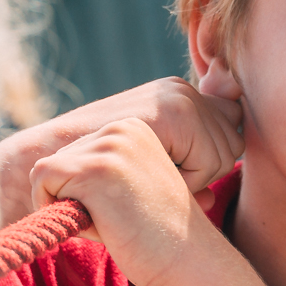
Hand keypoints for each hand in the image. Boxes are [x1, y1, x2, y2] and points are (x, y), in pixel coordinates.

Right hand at [0, 78, 244, 223]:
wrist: (52, 170)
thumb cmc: (96, 183)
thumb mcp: (146, 171)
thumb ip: (183, 172)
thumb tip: (217, 197)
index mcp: (178, 96)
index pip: (230, 135)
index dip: (206, 167)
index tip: (171, 176)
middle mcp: (180, 89)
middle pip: (233, 144)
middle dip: (205, 173)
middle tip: (155, 178)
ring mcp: (177, 96)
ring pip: (224, 155)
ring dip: (193, 178)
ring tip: (147, 175)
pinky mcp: (172, 112)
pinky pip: (209, 161)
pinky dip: (187, 179)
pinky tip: (149, 175)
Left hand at [29, 118, 227, 285]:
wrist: (188, 260)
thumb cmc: (156, 235)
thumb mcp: (126, 187)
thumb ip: (97, 170)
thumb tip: (44, 170)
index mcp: (132, 127)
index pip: (73, 154)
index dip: (85, 193)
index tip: (124, 210)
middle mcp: (121, 126)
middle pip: (57, 162)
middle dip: (75, 199)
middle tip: (119, 220)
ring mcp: (109, 145)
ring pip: (45, 172)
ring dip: (69, 207)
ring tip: (112, 221)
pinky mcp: (95, 169)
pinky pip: (41, 182)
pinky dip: (56, 209)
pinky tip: (98, 223)